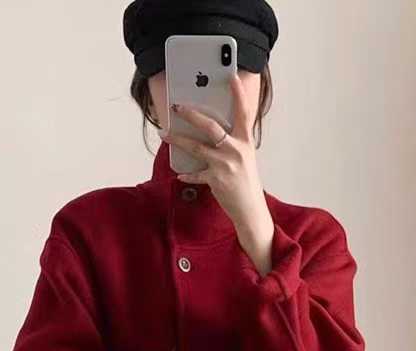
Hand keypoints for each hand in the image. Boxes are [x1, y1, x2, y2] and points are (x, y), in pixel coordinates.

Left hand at [158, 73, 274, 267]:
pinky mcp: (216, 180)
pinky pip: (195, 173)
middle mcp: (236, 150)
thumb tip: (209, 132)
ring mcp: (225, 165)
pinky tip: (180, 174)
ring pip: (196, 147)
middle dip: (191, 114)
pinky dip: (187, 174)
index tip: (231, 77)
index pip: (243, 113)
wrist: (250, 209)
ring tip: (164, 133)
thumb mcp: (244, 158)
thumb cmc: (245, 182)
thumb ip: (230, 144)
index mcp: (245, 142)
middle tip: (177, 106)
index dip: (238, 94)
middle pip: (211, 126)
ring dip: (178, 139)